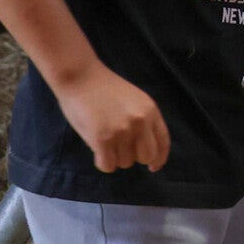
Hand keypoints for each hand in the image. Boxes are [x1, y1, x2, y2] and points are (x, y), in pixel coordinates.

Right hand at [54, 64, 170, 172]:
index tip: (153, 167)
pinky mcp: (102, 139)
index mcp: (151, 112)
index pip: (163, 142)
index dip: (159, 158)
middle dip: (134, 157)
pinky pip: (108, 165)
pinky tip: (97, 151)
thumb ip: (143, 121)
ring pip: (125, 163)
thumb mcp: (135, 100)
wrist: (80, 76)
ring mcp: (122, 131)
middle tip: (119, 149)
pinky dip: (102, 162)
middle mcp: (141, 122)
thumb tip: (145, 148)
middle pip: (146, 157)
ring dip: (114, 157)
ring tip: (104, 141)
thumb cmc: (104, 88)